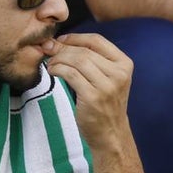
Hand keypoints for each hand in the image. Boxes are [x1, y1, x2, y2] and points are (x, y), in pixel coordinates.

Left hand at [42, 33, 132, 152]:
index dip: (75, 37)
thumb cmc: (105, 105)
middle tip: (48, 50)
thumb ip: (90, 60)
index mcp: (124, 64)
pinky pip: (70, 74)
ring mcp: (107, 86)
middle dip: (62, 48)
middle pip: (84, 50)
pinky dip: (57, 69)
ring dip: (58, 59)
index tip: (60, 40)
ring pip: (76, 60)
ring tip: (50, 64)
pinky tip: (52, 71)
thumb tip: (58, 42)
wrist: (111, 134)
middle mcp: (119, 73)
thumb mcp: (107, 78)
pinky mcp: (93, 97)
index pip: (97, 40)